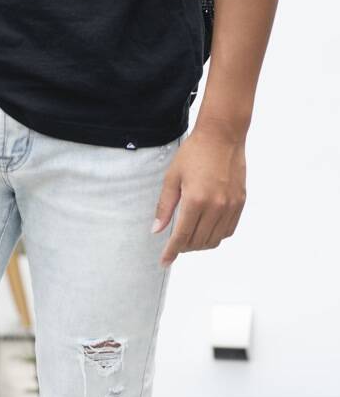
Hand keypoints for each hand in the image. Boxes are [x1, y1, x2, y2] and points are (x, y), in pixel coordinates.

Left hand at [153, 121, 246, 266]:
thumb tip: (157, 230)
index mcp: (195, 200)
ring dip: (199, 244)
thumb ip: (165, 207)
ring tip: (190, 237)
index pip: (181, 237)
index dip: (171, 252)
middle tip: (175, 243)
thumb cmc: (195, 153)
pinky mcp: (240, 202)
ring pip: (213, 240)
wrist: (223, 135)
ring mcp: (230, 205)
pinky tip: (206, 229)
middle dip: (183, 247)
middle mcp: (215, 206)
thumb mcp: (172, 178)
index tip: (165, 261)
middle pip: (197, 242)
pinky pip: (227, 231)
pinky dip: (215, 236)